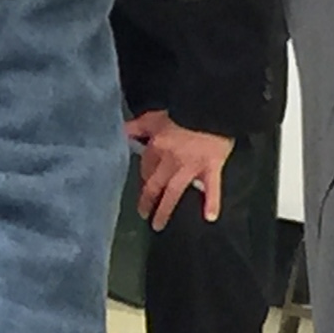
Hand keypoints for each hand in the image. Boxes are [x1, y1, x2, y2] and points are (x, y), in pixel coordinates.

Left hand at [126, 108, 233, 229]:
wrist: (210, 107)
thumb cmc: (182, 109)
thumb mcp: (154, 116)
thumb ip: (136, 126)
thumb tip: (120, 133)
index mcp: (156, 147)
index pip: (145, 167)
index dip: (142, 176)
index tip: (143, 183)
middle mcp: (169, 162)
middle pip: (154, 185)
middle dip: (146, 201)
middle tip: (143, 214)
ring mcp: (190, 168)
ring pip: (173, 193)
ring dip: (164, 211)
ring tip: (158, 225)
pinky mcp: (211, 168)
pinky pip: (213, 188)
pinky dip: (212, 202)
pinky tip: (209, 217)